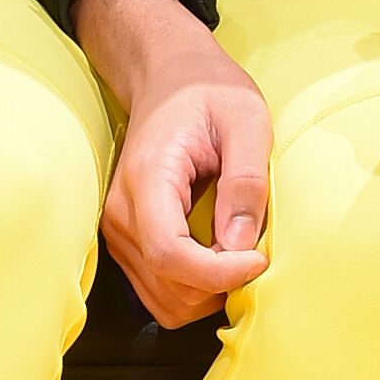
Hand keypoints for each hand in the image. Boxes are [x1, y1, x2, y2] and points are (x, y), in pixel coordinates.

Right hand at [74, 0, 271, 326]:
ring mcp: (119, 231)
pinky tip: (220, 258)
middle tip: (258, 253)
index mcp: (147, 179)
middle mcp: (121, 212)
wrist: (169, 80)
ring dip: (209, 292)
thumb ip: (245, 180)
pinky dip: (195, 289)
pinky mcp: (129, 242)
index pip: (170, 253)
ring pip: (165, 299)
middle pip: (169, 285)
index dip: (218, 273)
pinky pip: (161, 291)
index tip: (260, 260)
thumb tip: (242, 244)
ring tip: (240, 255)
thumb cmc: (210, 93)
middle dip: (220, 284)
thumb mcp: (246, 120)